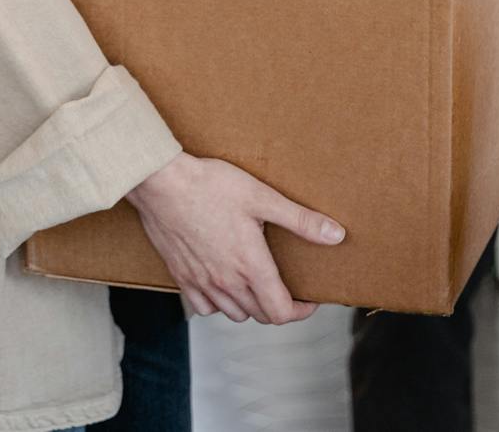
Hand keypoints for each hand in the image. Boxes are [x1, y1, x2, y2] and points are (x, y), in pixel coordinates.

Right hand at [127, 154, 343, 323]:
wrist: (163, 184)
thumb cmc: (212, 186)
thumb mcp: (263, 198)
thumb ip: (301, 221)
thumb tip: (335, 235)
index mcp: (250, 266)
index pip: (280, 312)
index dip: (301, 312)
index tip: (310, 299)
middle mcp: (225, 282)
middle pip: (260, 315)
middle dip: (279, 307)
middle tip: (290, 288)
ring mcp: (201, 283)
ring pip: (233, 313)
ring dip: (251, 306)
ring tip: (260, 284)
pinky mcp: (181, 277)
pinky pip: (204, 307)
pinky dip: (219, 303)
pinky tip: (225, 283)